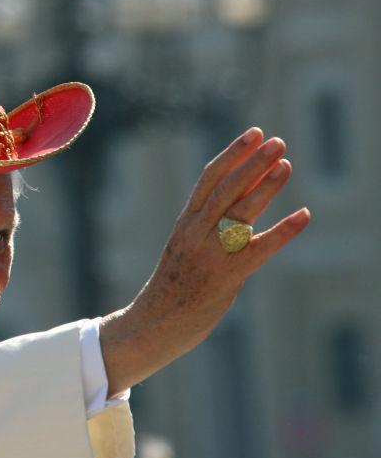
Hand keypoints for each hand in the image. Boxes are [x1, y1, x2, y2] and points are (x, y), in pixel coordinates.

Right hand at [100, 127, 309, 394]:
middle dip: (252, 163)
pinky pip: (258, 250)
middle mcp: (194, 234)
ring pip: (239, 212)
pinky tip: (303, 215)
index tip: (254, 133)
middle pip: (225, 190)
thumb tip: (250, 192)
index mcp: (184, 224)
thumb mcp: (188, 248)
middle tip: (276, 141)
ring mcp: (209, 255)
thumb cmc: (175, 286)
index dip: (233, 154)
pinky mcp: (225, 278)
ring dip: (265, 187)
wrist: (153, 324)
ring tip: (286, 164)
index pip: (208, 179)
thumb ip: (215, 224)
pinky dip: (282, 231)